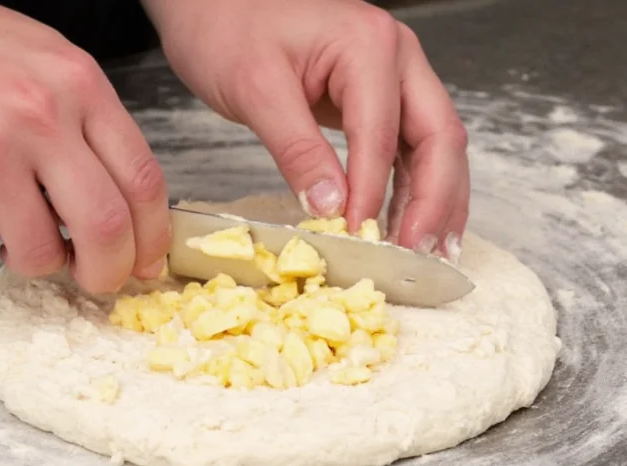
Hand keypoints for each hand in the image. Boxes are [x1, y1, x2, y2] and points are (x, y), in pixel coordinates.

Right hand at [0, 0, 169, 291]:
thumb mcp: (45, 65)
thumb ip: (89, 129)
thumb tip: (125, 209)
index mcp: (78, 83)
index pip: (143, 179)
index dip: (153, 236)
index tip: (147, 261)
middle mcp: (39, 115)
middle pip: (106, 227)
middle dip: (108, 271)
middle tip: (97, 279)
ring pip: (40, 252)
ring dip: (35, 259)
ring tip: (15, 231)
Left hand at [142, 0, 468, 260]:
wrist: (212, 1)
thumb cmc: (227, 28)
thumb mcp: (255, 89)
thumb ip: (297, 148)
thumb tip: (329, 206)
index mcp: (369, 47)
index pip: (383, 135)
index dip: (373, 194)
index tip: (357, 238)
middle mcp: (396, 59)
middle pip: (438, 138)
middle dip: (434, 202)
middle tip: (418, 255)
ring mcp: (391, 77)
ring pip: (433, 146)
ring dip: (435, 200)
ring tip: (429, 251)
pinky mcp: (375, 98)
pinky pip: (407, 147)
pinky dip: (412, 187)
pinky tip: (407, 221)